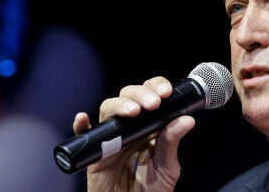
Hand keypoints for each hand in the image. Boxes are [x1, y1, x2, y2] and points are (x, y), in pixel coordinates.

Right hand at [72, 76, 195, 191]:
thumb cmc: (151, 189)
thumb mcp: (167, 166)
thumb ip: (172, 142)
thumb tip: (187, 119)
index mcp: (150, 125)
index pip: (151, 96)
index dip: (156, 87)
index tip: (166, 92)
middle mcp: (130, 127)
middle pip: (129, 96)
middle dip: (140, 94)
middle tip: (153, 103)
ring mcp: (111, 138)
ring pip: (108, 109)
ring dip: (119, 105)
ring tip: (133, 111)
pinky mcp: (95, 153)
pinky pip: (83, 136)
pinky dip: (81, 126)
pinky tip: (83, 119)